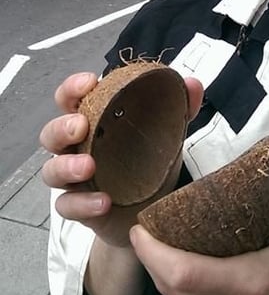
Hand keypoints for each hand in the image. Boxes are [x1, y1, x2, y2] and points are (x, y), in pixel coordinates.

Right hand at [40, 72, 203, 247]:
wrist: (151, 212)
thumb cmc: (149, 164)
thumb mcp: (167, 135)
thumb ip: (179, 109)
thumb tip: (192, 84)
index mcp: (93, 122)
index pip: (70, 100)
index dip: (72, 89)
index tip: (89, 82)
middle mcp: (77, 149)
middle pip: (51, 133)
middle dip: (62, 127)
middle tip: (81, 126)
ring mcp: (74, 180)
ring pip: (51, 171)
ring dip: (66, 166)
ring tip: (88, 168)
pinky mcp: (79, 208)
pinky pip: (67, 206)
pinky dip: (82, 204)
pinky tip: (103, 202)